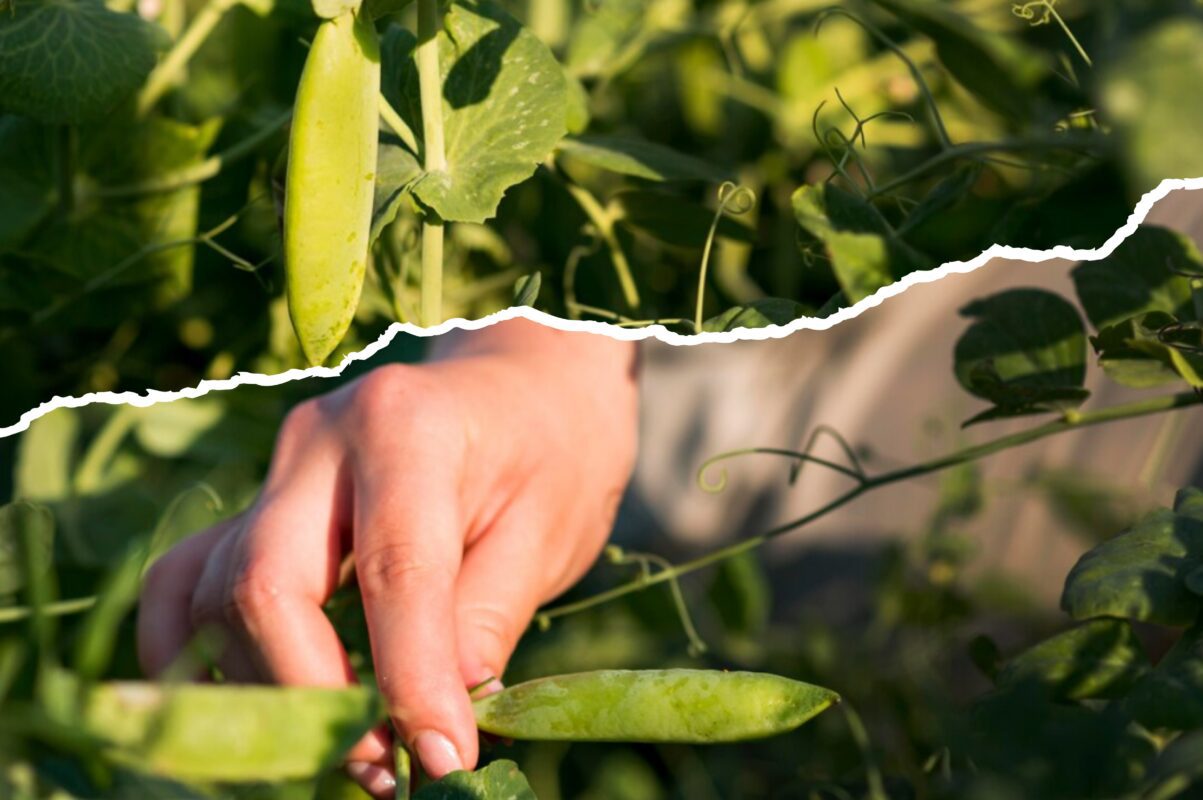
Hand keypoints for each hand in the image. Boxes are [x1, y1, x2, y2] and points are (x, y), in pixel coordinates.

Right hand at [137, 320, 637, 796]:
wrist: (522, 388)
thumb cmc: (550, 455)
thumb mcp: (545, 536)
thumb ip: (482, 626)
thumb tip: (431, 738)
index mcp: (409, 427)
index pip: (392, 571)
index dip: (409, 681)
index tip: (441, 762)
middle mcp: (319, 438)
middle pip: (264, 586)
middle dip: (313, 700)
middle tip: (385, 770)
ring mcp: (275, 468)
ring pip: (214, 596)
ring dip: (269, 692)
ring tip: (351, 750)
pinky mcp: (256, 501)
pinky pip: (188, 581)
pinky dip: (203, 654)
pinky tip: (257, 708)